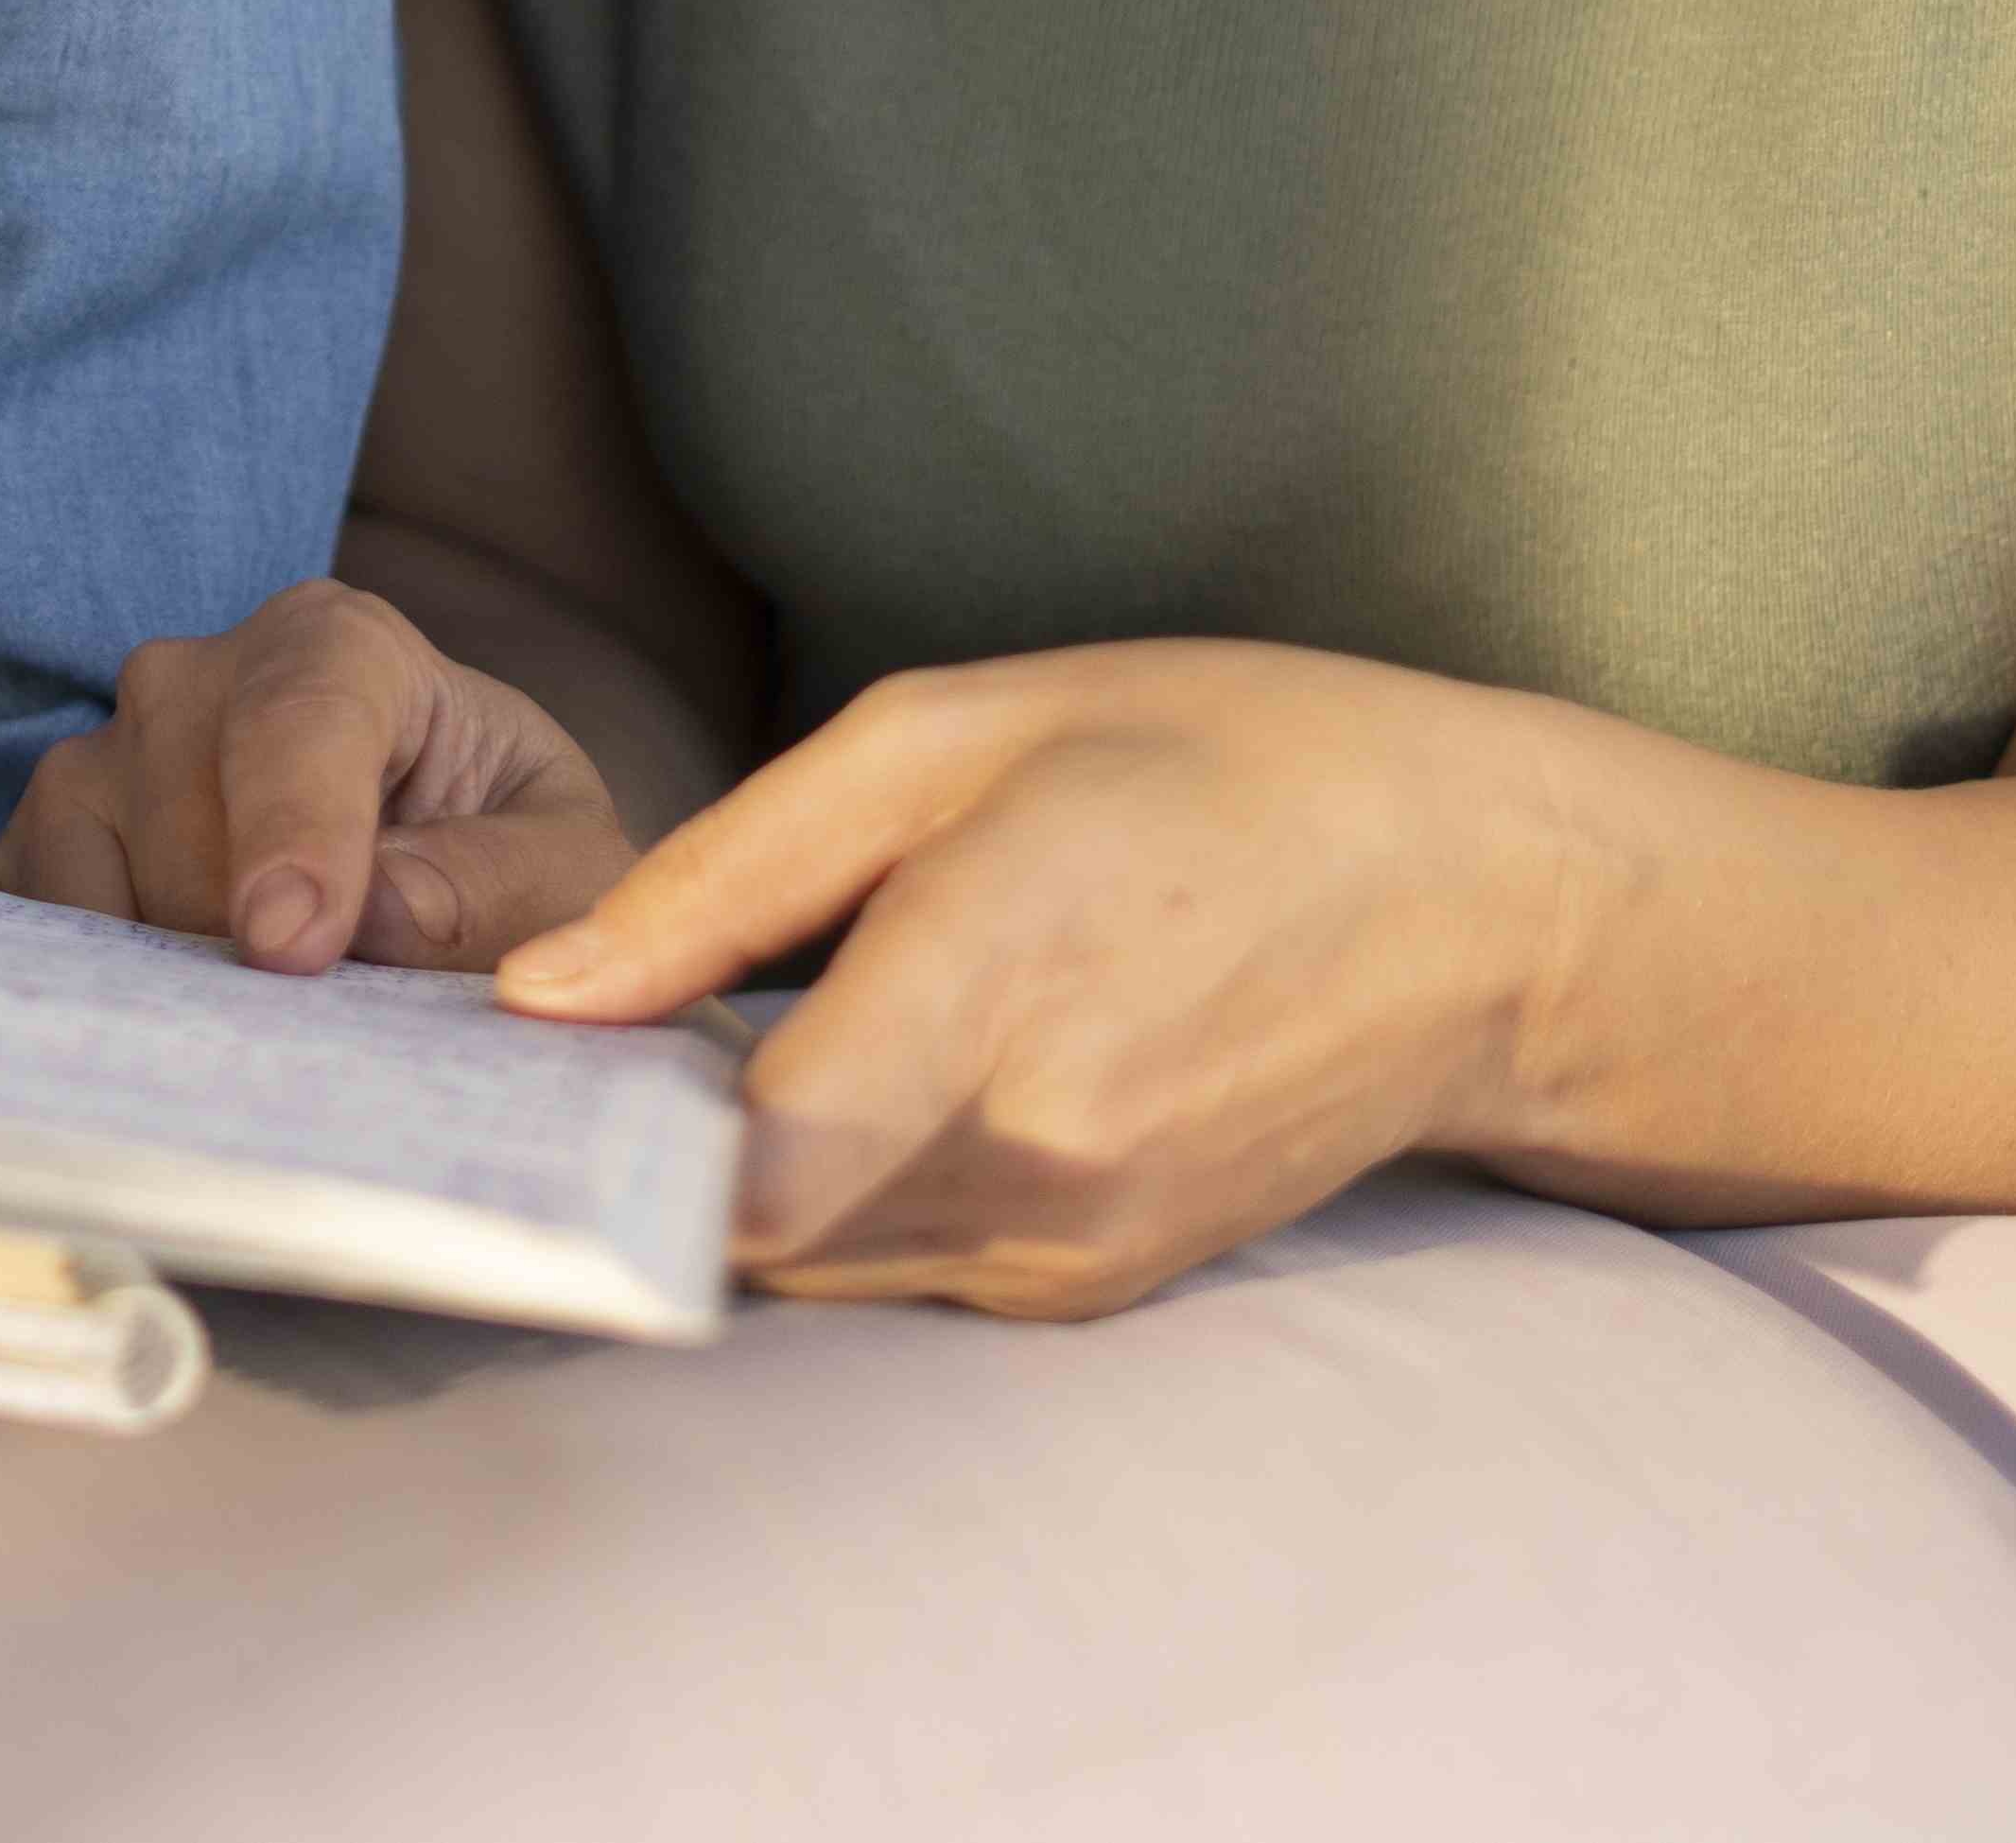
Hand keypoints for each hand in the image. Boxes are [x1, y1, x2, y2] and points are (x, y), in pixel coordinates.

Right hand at [0, 578, 645, 973]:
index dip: (295, 835)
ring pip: (82, 879)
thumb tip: (381, 917)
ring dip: (159, 975)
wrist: (445, 862)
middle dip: (248, 940)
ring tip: (241, 1006)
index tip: (292, 946)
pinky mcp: (39, 855)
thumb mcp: (569, 867)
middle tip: (326, 1008)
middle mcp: (194, 682)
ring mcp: (100, 765)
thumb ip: (495, 886)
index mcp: (336, 646)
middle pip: (181, 824)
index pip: (298, 720)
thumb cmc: (510, 853)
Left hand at [490, 640, 1562, 1317]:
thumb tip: (542, 997)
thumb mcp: (949, 733)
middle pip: (748, 1233)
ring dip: (748, 1181)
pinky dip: (846, 1200)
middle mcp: (1041, 1148)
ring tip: (742, 1042)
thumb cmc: (1208, 763)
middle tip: (610, 1040)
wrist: (1473, 901)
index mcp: (1000, 973)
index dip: (618, 1156)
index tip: (545, 1090)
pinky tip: (869, 1085)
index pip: (760, 1165)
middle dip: (651, 1155)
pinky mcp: (1099, 1282)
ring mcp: (1077, 1238)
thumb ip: (728, 876)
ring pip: (814, 1267)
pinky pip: (904, 1269)